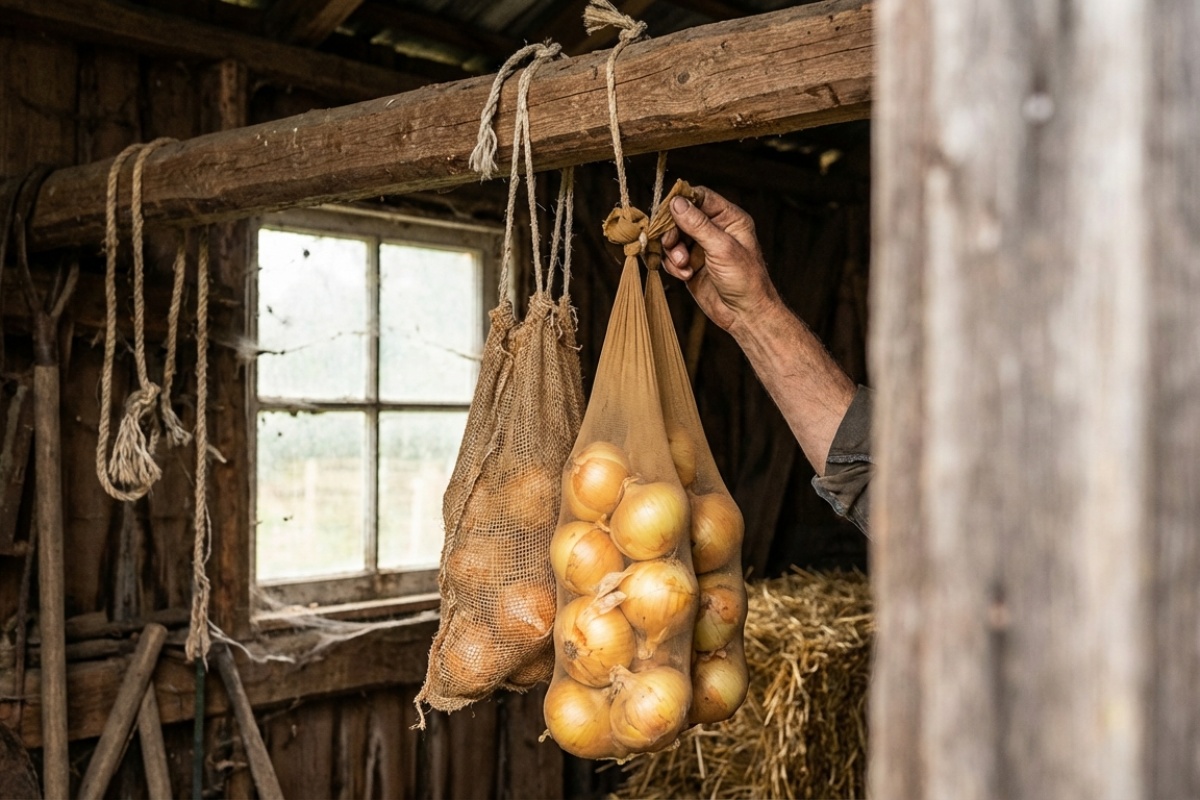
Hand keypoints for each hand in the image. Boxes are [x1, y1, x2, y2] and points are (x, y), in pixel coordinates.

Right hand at [662, 186, 779, 333]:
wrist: (744, 314)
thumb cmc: (745, 280)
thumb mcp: (722, 248)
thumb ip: (698, 225)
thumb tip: (677, 203)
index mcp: (729, 219)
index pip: (700, 198)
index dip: (682, 202)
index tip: (666, 211)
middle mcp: (714, 230)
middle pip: (681, 217)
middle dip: (673, 232)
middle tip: (670, 244)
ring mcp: (701, 248)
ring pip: (673, 237)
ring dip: (672, 251)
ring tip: (682, 266)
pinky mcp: (690, 265)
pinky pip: (671, 257)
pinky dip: (672, 265)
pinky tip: (685, 275)